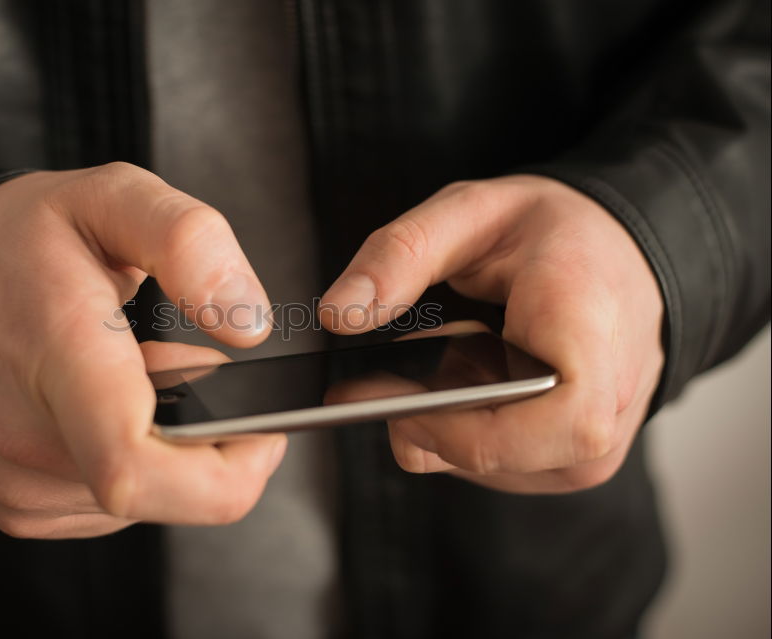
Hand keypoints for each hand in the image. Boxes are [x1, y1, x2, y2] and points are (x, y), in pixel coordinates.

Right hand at [0, 163, 285, 537]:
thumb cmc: (16, 244)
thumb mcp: (107, 197)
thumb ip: (188, 240)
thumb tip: (247, 325)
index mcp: (59, 356)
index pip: (133, 466)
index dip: (227, 470)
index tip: (262, 428)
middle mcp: (28, 441)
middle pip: (167, 491)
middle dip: (212, 442)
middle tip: (197, 370)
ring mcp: (20, 485)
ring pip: (151, 500)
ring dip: (171, 446)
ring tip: (137, 377)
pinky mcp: (22, 507)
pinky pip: (117, 505)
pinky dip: (136, 459)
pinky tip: (111, 406)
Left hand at [319, 175, 663, 493]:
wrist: (623, 251)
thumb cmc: (555, 232)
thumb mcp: (470, 210)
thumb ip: (400, 255)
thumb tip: (338, 313)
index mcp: (591, 338)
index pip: (536, 428)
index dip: (450, 429)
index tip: (384, 396)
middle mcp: (609, 405)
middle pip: (496, 456)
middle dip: (427, 420)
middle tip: (385, 372)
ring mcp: (596, 441)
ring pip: (488, 467)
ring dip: (444, 421)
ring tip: (446, 358)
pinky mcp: (575, 457)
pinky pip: (499, 464)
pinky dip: (465, 426)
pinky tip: (468, 379)